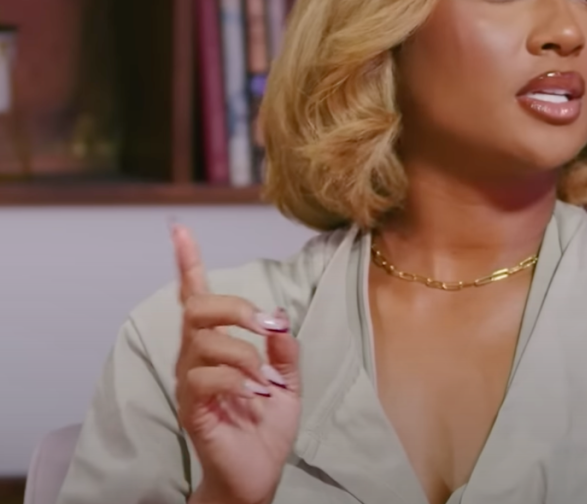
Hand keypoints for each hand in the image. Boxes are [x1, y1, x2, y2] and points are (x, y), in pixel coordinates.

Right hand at [172, 223, 301, 503]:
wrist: (257, 473)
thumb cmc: (266, 426)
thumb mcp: (290, 381)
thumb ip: (285, 351)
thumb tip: (280, 320)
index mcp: (217, 344)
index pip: (195, 296)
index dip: (187, 262)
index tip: (180, 230)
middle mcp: (195, 357)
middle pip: (197, 309)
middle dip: (236, 308)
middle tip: (267, 328)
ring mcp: (190, 382)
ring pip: (204, 342)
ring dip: (246, 355)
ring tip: (269, 381)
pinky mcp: (191, 407)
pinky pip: (204, 377)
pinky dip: (238, 379)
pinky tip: (257, 394)